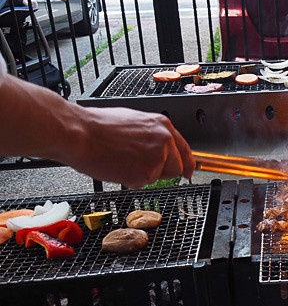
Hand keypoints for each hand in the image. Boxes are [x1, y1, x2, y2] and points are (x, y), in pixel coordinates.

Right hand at [69, 107, 194, 187]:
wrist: (79, 134)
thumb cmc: (97, 126)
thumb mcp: (134, 122)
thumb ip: (152, 135)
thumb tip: (159, 147)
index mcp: (163, 126)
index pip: (184, 149)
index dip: (187, 164)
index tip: (189, 172)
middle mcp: (164, 141)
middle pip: (175, 168)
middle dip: (160, 171)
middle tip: (137, 165)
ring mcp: (156, 158)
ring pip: (156, 177)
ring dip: (140, 174)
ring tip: (120, 160)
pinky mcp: (144, 174)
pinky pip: (140, 184)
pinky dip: (128, 180)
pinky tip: (116, 166)